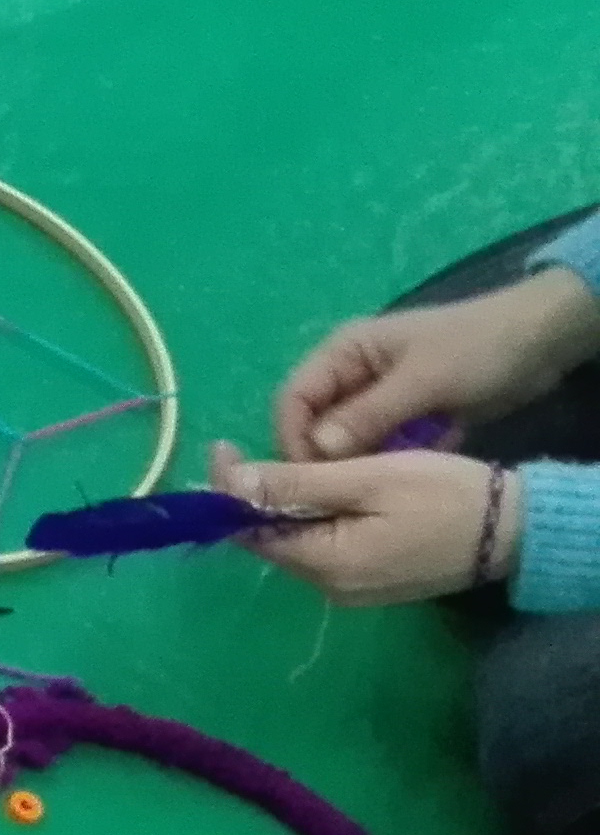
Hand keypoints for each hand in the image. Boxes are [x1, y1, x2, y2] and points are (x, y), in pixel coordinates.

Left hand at [209, 439, 516, 607]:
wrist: (518, 528)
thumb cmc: (443, 496)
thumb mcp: (366, 478)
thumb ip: (296, 483)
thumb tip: (230, 482)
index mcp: (327, 566)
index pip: (253, 531)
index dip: (230, 491)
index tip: (224, 447)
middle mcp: (332, 588)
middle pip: (273, 539)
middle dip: (258, 496)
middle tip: (252, 449)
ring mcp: (354, 589)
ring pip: (299, 542)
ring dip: (287, 505)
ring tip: (289, 462)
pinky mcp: (373, 581)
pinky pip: (327, 547)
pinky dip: (316, 518)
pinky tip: (324, 489)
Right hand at [271, 270, 599, 459]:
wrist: (541, 343)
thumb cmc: (476, 350)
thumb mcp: (423, 381)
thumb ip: (368, 414)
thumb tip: (316, 451)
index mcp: (343, 352)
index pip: (294, 399)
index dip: (294, 438)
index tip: (313, 479)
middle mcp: (351, 375)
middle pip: (315, 423)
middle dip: (325, 457)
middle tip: (346, 491)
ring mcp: (378, 397)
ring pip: (347, 440)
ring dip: (360, 463)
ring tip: (380, 486)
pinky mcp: (404, 416)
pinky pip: (379, 446)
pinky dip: (389, 461)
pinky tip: (406, 475)